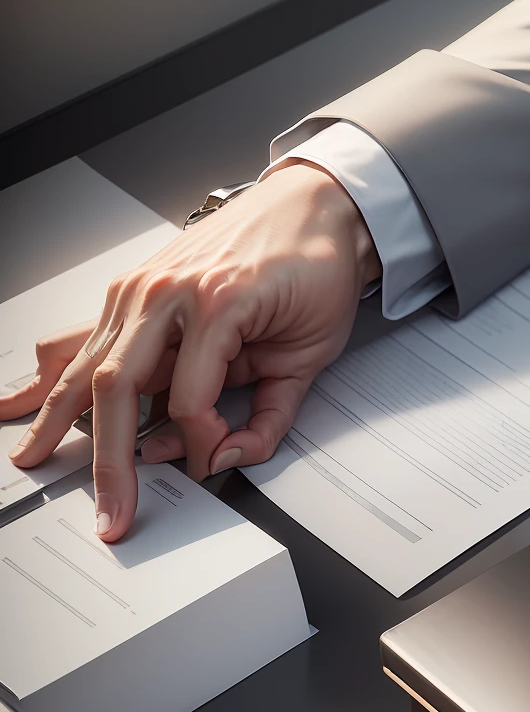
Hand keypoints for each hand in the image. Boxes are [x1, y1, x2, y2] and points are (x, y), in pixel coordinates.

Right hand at [0, 164, 375, 540]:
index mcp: (221, 301)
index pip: (191, 400)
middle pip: (118, 387)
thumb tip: (226, 455)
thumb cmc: (318, 264)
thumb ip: (273, 412)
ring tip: (33, 455)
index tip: (210, 456)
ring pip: (87, 363)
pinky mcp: (135, 285)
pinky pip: (86, 335)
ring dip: (55, 418)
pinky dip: (56, 369)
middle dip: (109, 460)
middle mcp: (171, 291)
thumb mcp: (315, 346)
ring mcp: (145, 285)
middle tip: (110, 509)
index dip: (198, 441)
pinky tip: (26, 397)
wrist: (317, 203)